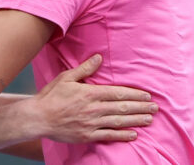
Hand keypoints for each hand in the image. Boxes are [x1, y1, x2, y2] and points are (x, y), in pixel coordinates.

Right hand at [29, 54, 157, 142]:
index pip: (118, 93)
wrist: (38, 117)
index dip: (135, 94)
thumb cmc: (51, 96)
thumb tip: (99, 57)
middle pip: (122, 107)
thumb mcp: (66, 77)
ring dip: (136, 120)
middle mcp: (94, 108)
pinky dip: (123, 135)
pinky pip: (109, 136)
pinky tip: (134, 134)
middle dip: (140, 107)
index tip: (147, 96)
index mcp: (90, 93)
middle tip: (155, 108)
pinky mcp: (87, 135)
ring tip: (149, 119)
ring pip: (119, 121)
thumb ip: (85, 69)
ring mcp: (91, 123)